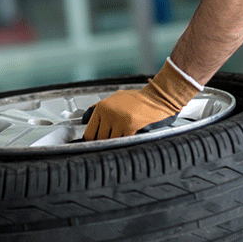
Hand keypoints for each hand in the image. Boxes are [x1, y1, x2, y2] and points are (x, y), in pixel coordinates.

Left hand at [83, 59, 200, 139]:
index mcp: (102, 107)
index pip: (89, 132)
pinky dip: (126, 141)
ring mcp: (118, 120)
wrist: (156, 97)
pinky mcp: (130, 126)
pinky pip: (123, 140)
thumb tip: (86, 119)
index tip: (95, 143)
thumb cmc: (137, 98)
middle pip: (99, 139)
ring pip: (111, 141)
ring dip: (116, 141)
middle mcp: (108, 113)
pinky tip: (130, 136)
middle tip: (110, 141)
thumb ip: (100, 108)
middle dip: (105, 142)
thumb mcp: (115, 98)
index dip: (92, 140)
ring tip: (122, 136)